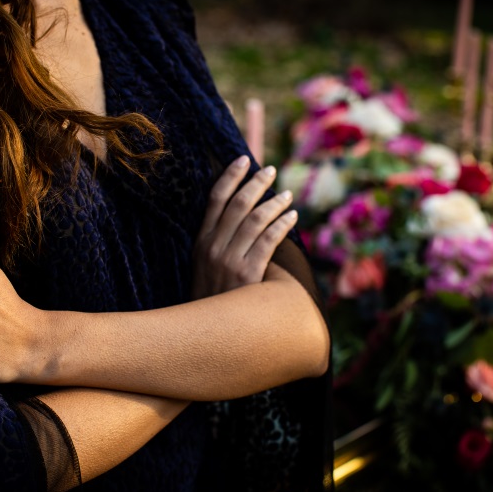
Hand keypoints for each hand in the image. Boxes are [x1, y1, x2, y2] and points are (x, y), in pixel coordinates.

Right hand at [191, 155, 297, 298]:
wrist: (207, 331)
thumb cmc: (212, 297)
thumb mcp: (203, 267)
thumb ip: (218, 242)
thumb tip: (245, 217)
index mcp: (200, 242)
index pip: (215, 200)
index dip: (230, 177)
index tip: (243, 160)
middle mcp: (213, 247)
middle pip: (238, 205)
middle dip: (256, 183)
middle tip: (270, 170)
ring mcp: (230, 260)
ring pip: (256, 220)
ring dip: (274, 203)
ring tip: (286, 195)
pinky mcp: (248, 274)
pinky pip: (268, 241)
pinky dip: (281, 225)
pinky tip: (292, 217)